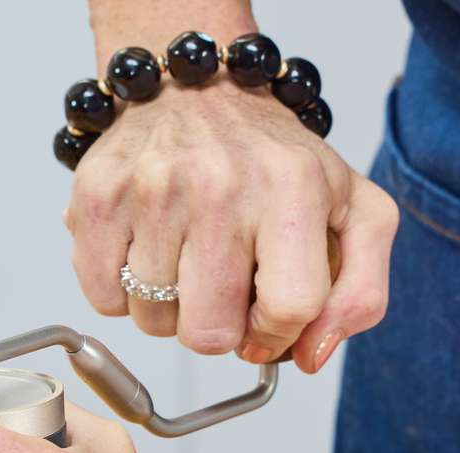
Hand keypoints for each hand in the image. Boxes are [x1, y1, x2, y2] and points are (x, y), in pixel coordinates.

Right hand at [64, 77, 398, 372]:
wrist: (198, 89)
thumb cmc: (272, 159)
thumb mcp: (353, 210)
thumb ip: (360, 293)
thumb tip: (310, 356)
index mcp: (293, 185)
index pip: (290, 308)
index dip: (277, 331)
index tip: (266, 316)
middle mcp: (220, 184)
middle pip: (210, 332)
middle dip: (219, 326)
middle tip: (223, 285)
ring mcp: (152, 190)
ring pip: (154, 322)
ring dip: (170, 309)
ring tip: (185, 259)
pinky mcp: (99, 197)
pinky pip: (105, 299)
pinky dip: (123, 293)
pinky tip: (146, 253)